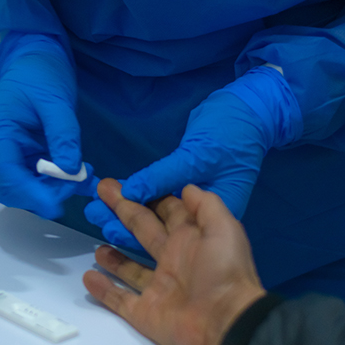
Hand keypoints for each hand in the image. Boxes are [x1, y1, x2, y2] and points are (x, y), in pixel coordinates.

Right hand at [0, 36, 95, 219]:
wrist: (32, 62)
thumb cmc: (38, 75)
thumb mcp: (55, 99)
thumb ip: (64, 134)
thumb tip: (71, 168)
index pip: (5, 174)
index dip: (29, 194)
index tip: (56, 205)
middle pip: (11, 189)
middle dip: (43, 195)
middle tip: (77, 182)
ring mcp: (9, 156)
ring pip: (25, 190)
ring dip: (54, 191)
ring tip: (84, 176)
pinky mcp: (24, 158)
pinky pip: (37, 180)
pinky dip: (57, 184)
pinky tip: (80, 174)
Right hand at [83, 179, 265, 344]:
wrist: (226, 324)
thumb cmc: (224, 272)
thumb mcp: (223, 229)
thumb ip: (205, 205)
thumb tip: (186, 187)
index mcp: (190, 238)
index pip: (166, 211)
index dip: (148, 196)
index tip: (127, 183)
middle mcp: (172, 259)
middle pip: (142, 229)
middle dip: (123, 210)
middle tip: (102, 191)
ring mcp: (157, 287)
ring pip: (129, 267)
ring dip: (114, 255)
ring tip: (97, 241)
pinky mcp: (145, 312)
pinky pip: (119, 299)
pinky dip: (103, 290)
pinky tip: (89, 276)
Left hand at [85, 66, 300, 247]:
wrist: (250, 111)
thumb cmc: (233, 133)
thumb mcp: (198, 156)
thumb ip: (164, 176)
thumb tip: (131, 192)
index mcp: (213, 220)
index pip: (170, 233)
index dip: (138, 233)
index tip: (108, 226)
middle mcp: (200, 219)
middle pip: (157, 227)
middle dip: (123, 221)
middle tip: (94, 213)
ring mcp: (191, 205)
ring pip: (153, 213)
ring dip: (125, 208)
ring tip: (97, 205)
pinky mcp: (183, 188)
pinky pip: (156, 198)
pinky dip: (137, 195)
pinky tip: (115, 195)